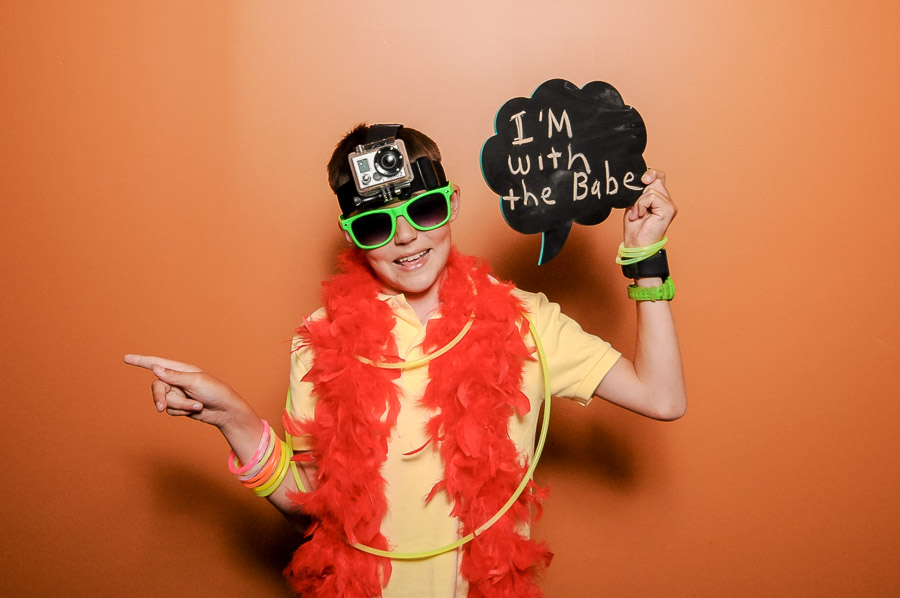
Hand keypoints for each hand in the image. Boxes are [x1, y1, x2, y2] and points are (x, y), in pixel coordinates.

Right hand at [123, 354, 247, 429]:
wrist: (225, 411)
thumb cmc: (214, 391)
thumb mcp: (194, 381)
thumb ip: (173, 376)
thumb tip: (154, 368)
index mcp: (180, 369)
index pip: (156, 363)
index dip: (140, 361)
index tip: (125, 358)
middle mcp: (176, 381)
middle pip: (156, 388)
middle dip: (160, 398)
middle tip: (162, 407)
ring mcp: (177, 394)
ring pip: (164, 402)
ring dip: (180, 406)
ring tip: (197, 404)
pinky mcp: (180, 407)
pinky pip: (171, 411)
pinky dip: (182, 412)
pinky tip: (196, 409)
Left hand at [623, 169, 676, 247]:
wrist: (636, 243)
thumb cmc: (635, 227)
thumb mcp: (634, 203)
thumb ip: (639, 191)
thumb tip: (640, 178)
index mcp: (659, 198)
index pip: (658, 176)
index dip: (650, 173)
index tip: (641, 179)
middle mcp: (667, 200)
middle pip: (655, 180)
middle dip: (640, 192)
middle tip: (635, 208)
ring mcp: (669, 205)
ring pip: (652, 189)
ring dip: (639, 202)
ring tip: (637, 214)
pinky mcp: (669, 209)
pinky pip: (652, 196)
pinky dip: (642, 205)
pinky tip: (640, 215)